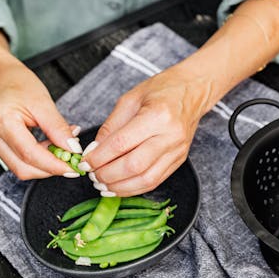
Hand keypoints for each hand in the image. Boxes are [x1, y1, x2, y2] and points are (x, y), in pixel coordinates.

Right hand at [0, 59, 82, 179]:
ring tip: (62, 148)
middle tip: (71, 160)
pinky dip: (38, 159)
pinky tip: (50, 147)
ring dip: (45, 164)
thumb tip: (72, 149)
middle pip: (24, 168)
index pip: (29, 154)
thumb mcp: (43, 102)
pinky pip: (19, 161)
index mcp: (2, 121)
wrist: (1, 78)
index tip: (72, 167)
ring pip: (22, 168)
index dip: (53, 165)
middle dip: (50, 168)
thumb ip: (58, 128)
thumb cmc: (19, 84)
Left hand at [79, 65, 211, 195]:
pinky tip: (119, 187)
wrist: (192, 91)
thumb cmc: (161, 90)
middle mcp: (170, 136)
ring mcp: (177, 150)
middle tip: (92, 175)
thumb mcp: (130, 100)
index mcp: (157, 115)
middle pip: (134, 165)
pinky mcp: (179, 160)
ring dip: (121, 186)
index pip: (121, 144)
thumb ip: (111, 127)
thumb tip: (94, 150)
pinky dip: (134, 188)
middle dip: (108, 174)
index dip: (99, 157)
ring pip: (146, 179)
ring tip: (103, 184)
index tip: (86, 162)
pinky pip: (156, 181)